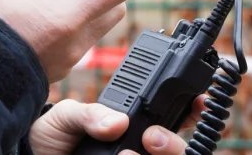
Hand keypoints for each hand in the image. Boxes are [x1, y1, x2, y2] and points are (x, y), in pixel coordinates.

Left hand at [27, 97, 206, 154]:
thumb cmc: (52, 137)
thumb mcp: (67, 116)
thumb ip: (90, 114)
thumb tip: (119, 122)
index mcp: (134, 126)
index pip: (175, 117)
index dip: (192, 109)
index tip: (198, 102)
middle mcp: (140, 150)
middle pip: (179, 150)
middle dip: (173, 143)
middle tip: (150, 137)